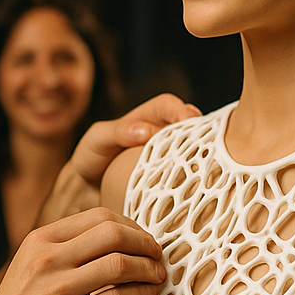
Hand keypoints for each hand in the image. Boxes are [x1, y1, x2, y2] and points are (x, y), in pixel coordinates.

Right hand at [0, 206, 165, 294]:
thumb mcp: (31, 269)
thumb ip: (65, 251)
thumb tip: (117, 239)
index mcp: (39, 241)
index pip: (98, 217)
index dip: (131, 226)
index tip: (144, 241)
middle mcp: (46, 261)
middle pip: (113, 233)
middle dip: (145, 243)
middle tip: (158, 256)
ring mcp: (55, 291)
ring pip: (120, 264)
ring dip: (149, 269)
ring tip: (158, 276)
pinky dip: (141, 294)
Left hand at [40, 94, 198, 222]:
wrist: (87, 187)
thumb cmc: (92, 156)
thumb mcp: (97, 139)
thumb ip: (118, 131)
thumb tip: (147, 131)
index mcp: (149, 117)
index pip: (170, 106)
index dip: (181, 110)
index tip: (189, 119)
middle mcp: (164, 134)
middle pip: (191, 128)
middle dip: (202, 134)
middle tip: (207, 145)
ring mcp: (170, 157)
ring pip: (194, 152)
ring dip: (201, 158)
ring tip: (207, 167)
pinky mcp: (171, 180)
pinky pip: (186, 176)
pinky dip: (192, 179)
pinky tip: (195, 188)